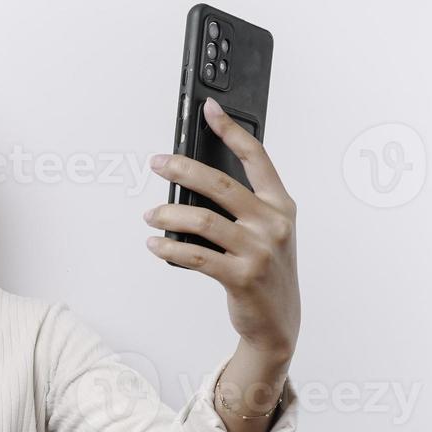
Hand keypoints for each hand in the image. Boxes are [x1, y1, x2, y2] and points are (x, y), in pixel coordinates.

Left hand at [142, 97, 300, 360]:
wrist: (279, 323)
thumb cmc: (267, 272)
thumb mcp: (267, 233)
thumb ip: (244, 207)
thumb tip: (195, 184)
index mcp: (281, 205)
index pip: (256, 157)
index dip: (230, 130)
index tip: (208, 109)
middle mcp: (273, 223)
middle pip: (219, 184)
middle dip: (182, 169)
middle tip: (158, 163)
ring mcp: (259, 250)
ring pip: (201, 220)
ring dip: (168, 213)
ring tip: (150, 214)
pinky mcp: (241, 276)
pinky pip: (194, 255)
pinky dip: (168, 247)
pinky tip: (155, 244)